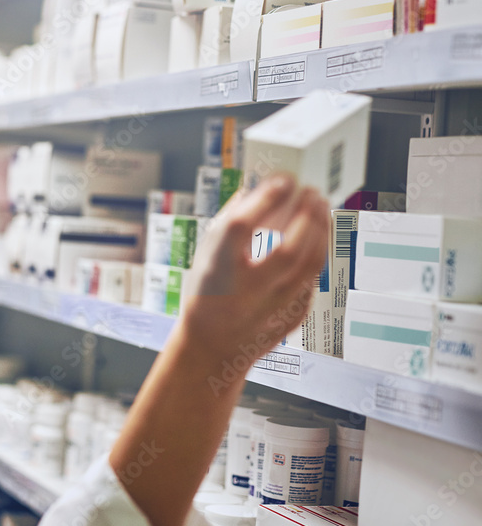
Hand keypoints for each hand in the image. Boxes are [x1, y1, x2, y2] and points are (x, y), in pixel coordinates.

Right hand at [175, 174, 329, 378]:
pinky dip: (314, 255)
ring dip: (320, 231)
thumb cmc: (206, 293)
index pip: (240, 228)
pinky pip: (310, 281)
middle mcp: (244, 293)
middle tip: (312, 191)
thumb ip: (228, 222)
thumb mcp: (205, 257)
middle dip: (306, 215)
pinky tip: (315, 236)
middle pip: (286, 250)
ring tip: (321, 207)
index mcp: (216, 271)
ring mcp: (270, 310)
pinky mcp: (290, 319)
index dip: (264, 199)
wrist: (211, 346)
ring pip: (309, 267)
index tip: (283, 180)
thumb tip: (255, 187)